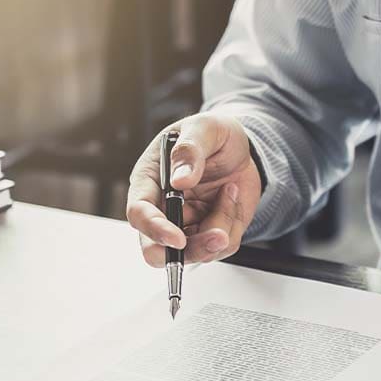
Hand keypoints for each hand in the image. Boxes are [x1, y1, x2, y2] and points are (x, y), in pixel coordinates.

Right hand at [127, 112, 261, 266]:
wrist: (241, 149)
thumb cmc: (213, 136)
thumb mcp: (204, 128)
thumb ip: (189, 150)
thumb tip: (180, 180)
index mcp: (148, 181)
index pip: (139, 214)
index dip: (155, 229)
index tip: (178, 238)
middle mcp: (162, 210)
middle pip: (156, 251)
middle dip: (188, 251)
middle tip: (218, 236)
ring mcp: (185, 226)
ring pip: (196, 252)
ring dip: (222, 225)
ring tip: (230, 189)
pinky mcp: (207, 235)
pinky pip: (221, 246)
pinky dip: (233, 222)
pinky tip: (231, 196)